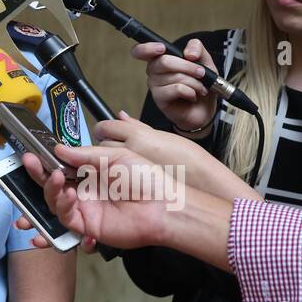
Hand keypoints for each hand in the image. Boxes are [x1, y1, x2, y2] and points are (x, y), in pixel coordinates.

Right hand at [14, 145, 175, 249]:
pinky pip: (65, 219)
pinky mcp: (87, 226)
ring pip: (54, 201)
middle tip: (29, 162)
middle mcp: (85, 191)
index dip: (46, 161)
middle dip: (39, 174)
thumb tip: (59, 149)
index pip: (61, 166)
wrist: (164, 205)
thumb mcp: (115, 157)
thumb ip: (84, 155)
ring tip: (56, 178)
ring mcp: (85, 209)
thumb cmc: (147, 178)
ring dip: (50, 189)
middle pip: (53, 184)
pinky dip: (61, 206)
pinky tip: (66, 195)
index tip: (34, 152)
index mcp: (92, 172)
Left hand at [95, 111, 259, 201]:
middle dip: (105, 144)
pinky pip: (111, 175)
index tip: (104, 131)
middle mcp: (130, 151)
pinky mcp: (128, 184)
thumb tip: (121, 116)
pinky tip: (120, 177)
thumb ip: (137, 127)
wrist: (198, 185)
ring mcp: (127, 169)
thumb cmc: (188, 161)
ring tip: (118, 165)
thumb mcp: (162, 137)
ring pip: (104, 158)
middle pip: (102, 142)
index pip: (107, 126)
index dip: (104, 129)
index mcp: (139, 136)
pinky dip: (111, 174)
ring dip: (106, 159)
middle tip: (111, 150)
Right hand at [130, 39, 217, 132]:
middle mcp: (153, 71)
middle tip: (201, 73)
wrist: (205, 108)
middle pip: (163, 61)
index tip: (161, 48)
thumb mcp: (204, 61)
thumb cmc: (201, 84)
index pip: (140, 51)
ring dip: (194, 82)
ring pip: (174, 76)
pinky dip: (190, 92)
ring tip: (199, 88)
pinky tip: (192, 95)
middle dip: (188, 67)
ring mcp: (154, 86)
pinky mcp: (160, 99)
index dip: (147, 48)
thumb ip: (197, 48)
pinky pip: (177, 89)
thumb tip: (189, 53)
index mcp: (159, 58)